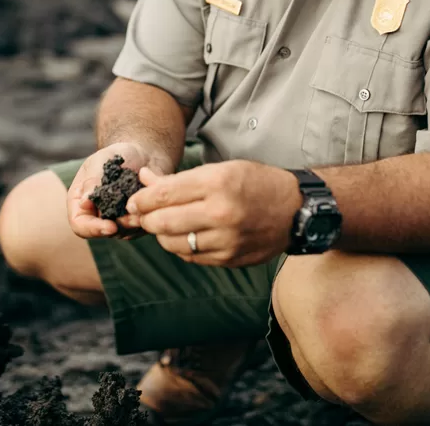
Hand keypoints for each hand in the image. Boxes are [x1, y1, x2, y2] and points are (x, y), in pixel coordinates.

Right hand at [66, 142, 170, 238]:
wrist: (143, 154)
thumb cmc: (117, 155)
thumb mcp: (101, 161)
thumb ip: (92, 181)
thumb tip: (84, 202)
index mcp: (81, 202)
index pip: (80, 225)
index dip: (93, 229)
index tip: (111, 226)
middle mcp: (96, 215)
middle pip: (102, 233)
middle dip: (120, 227)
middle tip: (135, 214)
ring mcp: (116, 220)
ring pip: (124, 233)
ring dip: (135, 221)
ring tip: (145, 202)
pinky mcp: (135, 221)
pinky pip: (141, 228)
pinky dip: (147, 217)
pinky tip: (152, 201)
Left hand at [125, 160, 301, 266]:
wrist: (295, 210)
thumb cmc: (256, 183)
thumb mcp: (221, 169)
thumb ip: (180, 179)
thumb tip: (144, 179)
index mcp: (217, 183)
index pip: (164, 194)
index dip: (141, 199)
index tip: (133, 201)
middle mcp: (220, 213)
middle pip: (162, 222)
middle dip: (145, 218)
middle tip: (141, 215)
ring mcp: (225, 240)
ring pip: (172, 243)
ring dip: (161, 235)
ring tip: (162, 224)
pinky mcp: (229, 259)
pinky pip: (190, 257)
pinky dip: (180, 247)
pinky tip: (183, 236)